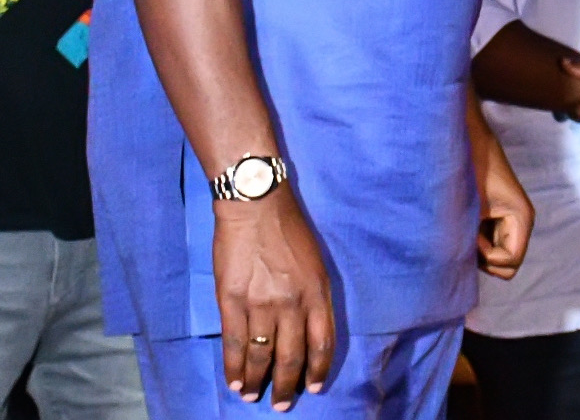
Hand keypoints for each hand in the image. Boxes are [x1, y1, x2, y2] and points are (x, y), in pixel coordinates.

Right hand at [213, 188, 334, 410]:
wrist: (257, 205)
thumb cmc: (289, 230)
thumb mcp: (316, 263)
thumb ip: (314, 296)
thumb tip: (307, 330)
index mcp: (318, 292)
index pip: (323, 342)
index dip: (317, 369)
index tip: (313, 387)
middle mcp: (293, 303)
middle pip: (292, 356)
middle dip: (287, 385)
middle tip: (282, 404)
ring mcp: (261, 304)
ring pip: (261, 354)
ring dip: (258, 380)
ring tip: (254, 396)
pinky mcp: (232, 301)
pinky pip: (233, 343)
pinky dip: (233, 367)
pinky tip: (234, 382)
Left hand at [470, 111, 533, 279]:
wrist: (467, 142)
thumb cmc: (471, 170)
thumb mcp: (470, 208)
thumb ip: (471, 239)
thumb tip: (460, 263)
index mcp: (522, 219)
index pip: (511, 261)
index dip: (488, 257)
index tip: (472, 237)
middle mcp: (520, 223)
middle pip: (508, 265)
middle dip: (486, 260)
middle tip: (468, 238)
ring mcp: (510, 221)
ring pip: (498, 257)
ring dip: (480, 253)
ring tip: (464, 232)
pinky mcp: (498, 218)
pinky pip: (491, 245)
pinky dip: (477, 245)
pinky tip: (464, 227)